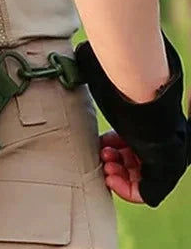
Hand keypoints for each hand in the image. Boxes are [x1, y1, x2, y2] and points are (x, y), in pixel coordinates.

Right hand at [77, 34, 189, 206]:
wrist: (143, 89)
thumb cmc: (124, 82)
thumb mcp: (112, 87)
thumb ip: (103, 80)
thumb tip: (79, 55)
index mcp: (157, 125)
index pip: (138, 146)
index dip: (116, 148)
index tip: (102, 142)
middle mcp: (167, 142)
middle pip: (139, 164)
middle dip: (115, 162)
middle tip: (102, 153)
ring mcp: (169, 157)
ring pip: (142, 178)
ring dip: (118, 175)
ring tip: (105, 160)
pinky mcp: (165, 171)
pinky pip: (148, 193)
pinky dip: (125, 189)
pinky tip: (110, 175)